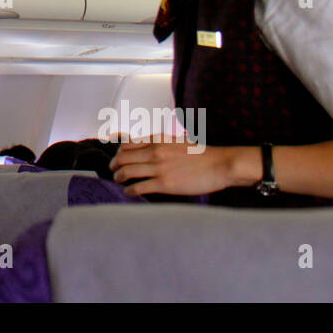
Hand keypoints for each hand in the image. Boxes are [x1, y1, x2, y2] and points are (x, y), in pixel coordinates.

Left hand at [110, 135, 233, 196]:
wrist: (219, 165)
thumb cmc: (201, 155)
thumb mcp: (177, 141)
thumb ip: (161, 142)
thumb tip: (147, 147)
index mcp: (158, 139)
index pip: (128, 144)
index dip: (119, 152)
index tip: (118, 158)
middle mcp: (155, 152)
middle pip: (122, 157)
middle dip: (114, 165)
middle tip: (113, 170)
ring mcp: (159, 168)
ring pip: (127, 171)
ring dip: (119, 177)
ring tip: (118, 180)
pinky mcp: (164, 184)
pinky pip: (139, 187)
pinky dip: (130, 191)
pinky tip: (129, 192)